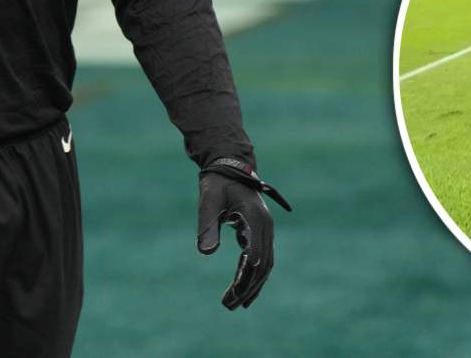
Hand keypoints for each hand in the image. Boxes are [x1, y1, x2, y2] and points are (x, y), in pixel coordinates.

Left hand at [197, 158, 291, 309]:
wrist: (227, 165)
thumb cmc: (217, 182)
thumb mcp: (208, 201)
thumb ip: (207, 225)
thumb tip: (205, 253)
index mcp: (256, 218)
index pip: (256, 253)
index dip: (246, 275)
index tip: (235, 293)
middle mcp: (265, 226)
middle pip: (263, 264)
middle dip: (248, 287)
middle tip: (230, 306)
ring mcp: (264, 229)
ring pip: (264, 265)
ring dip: (251, 286)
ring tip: (234, 305)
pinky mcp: (258, 232)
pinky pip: (259, 259)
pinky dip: (251, 276)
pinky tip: (240, 289)